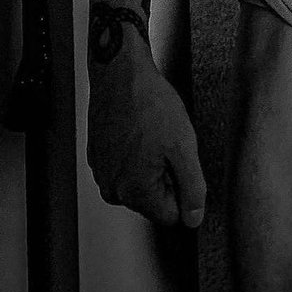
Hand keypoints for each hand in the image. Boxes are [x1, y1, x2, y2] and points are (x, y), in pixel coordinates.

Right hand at [87, 59, 205, 227]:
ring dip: (152, 161)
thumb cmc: (149, 103)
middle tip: (166, 142)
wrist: (121, 72)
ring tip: (152, 132)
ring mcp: (102, 171)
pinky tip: (139, 126)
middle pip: (153, 198)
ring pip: (140, 180)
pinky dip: (136, 150)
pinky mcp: (98, 154)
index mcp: (133, 191)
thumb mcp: (184, 147)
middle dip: (166, 174)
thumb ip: (192, 188)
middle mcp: (111, 187)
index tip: (178, 159)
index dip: (182, 187)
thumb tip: (193, 218)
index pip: (170, 215)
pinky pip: (126, 164)